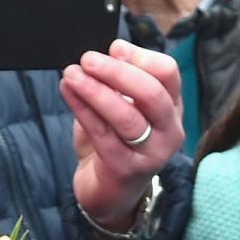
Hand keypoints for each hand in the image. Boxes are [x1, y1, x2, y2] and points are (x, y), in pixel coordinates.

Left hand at [65, 40, 184, 231]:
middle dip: (117, 72)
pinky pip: (102, 134)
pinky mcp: (126, 170)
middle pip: (152, 93)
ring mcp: (151, 154)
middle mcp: (169, 131)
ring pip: (127, 116)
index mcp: (171, 108)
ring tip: (71, 74)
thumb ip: (119, 82)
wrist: (108, 191)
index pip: (168, 73)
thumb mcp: (124, 106)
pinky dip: (82, 109)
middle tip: (87, 59)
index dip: (140, 56)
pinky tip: (67, 92)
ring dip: (95, 91)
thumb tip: (105, 52)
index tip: (113, 48)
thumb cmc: (115, 141)